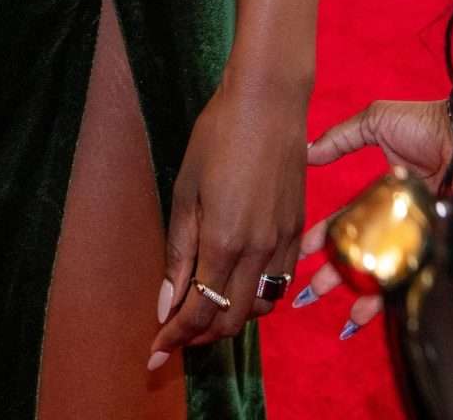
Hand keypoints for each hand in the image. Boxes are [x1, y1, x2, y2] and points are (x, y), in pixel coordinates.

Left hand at [147, 76, 307, 371]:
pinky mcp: (297, 229)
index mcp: (225, 241)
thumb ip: (178, 251)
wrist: (269, 100)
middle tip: (174, 335)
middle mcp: (259, 251)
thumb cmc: (218, 134)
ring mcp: (283, 242)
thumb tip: (167, 303)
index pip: (199, 311)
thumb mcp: (185, 189)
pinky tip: (237, 284)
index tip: (154, 353)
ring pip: (259, 308)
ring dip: (230, 319)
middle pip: (231, 320)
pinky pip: (279, 284)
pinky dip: (256, 297)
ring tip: (203, 311)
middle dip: (200, 335)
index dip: (175, 337)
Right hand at [293, 98, 452, 335]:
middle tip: (310, 292)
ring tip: (342, 315)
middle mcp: (394, 220)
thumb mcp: (374, 122)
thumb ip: (340, 137)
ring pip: (384, 273)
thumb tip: (306, 154)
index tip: (302, 252)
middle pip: (360, 254)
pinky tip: (372, 313)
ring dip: (361, 295)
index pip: (345, 221)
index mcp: (379, 194)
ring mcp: (414, 237)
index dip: (323, 237)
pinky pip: (410, 278)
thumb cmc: (422, 125)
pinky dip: (391, 298)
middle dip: (335, 274)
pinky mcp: (433, 247)